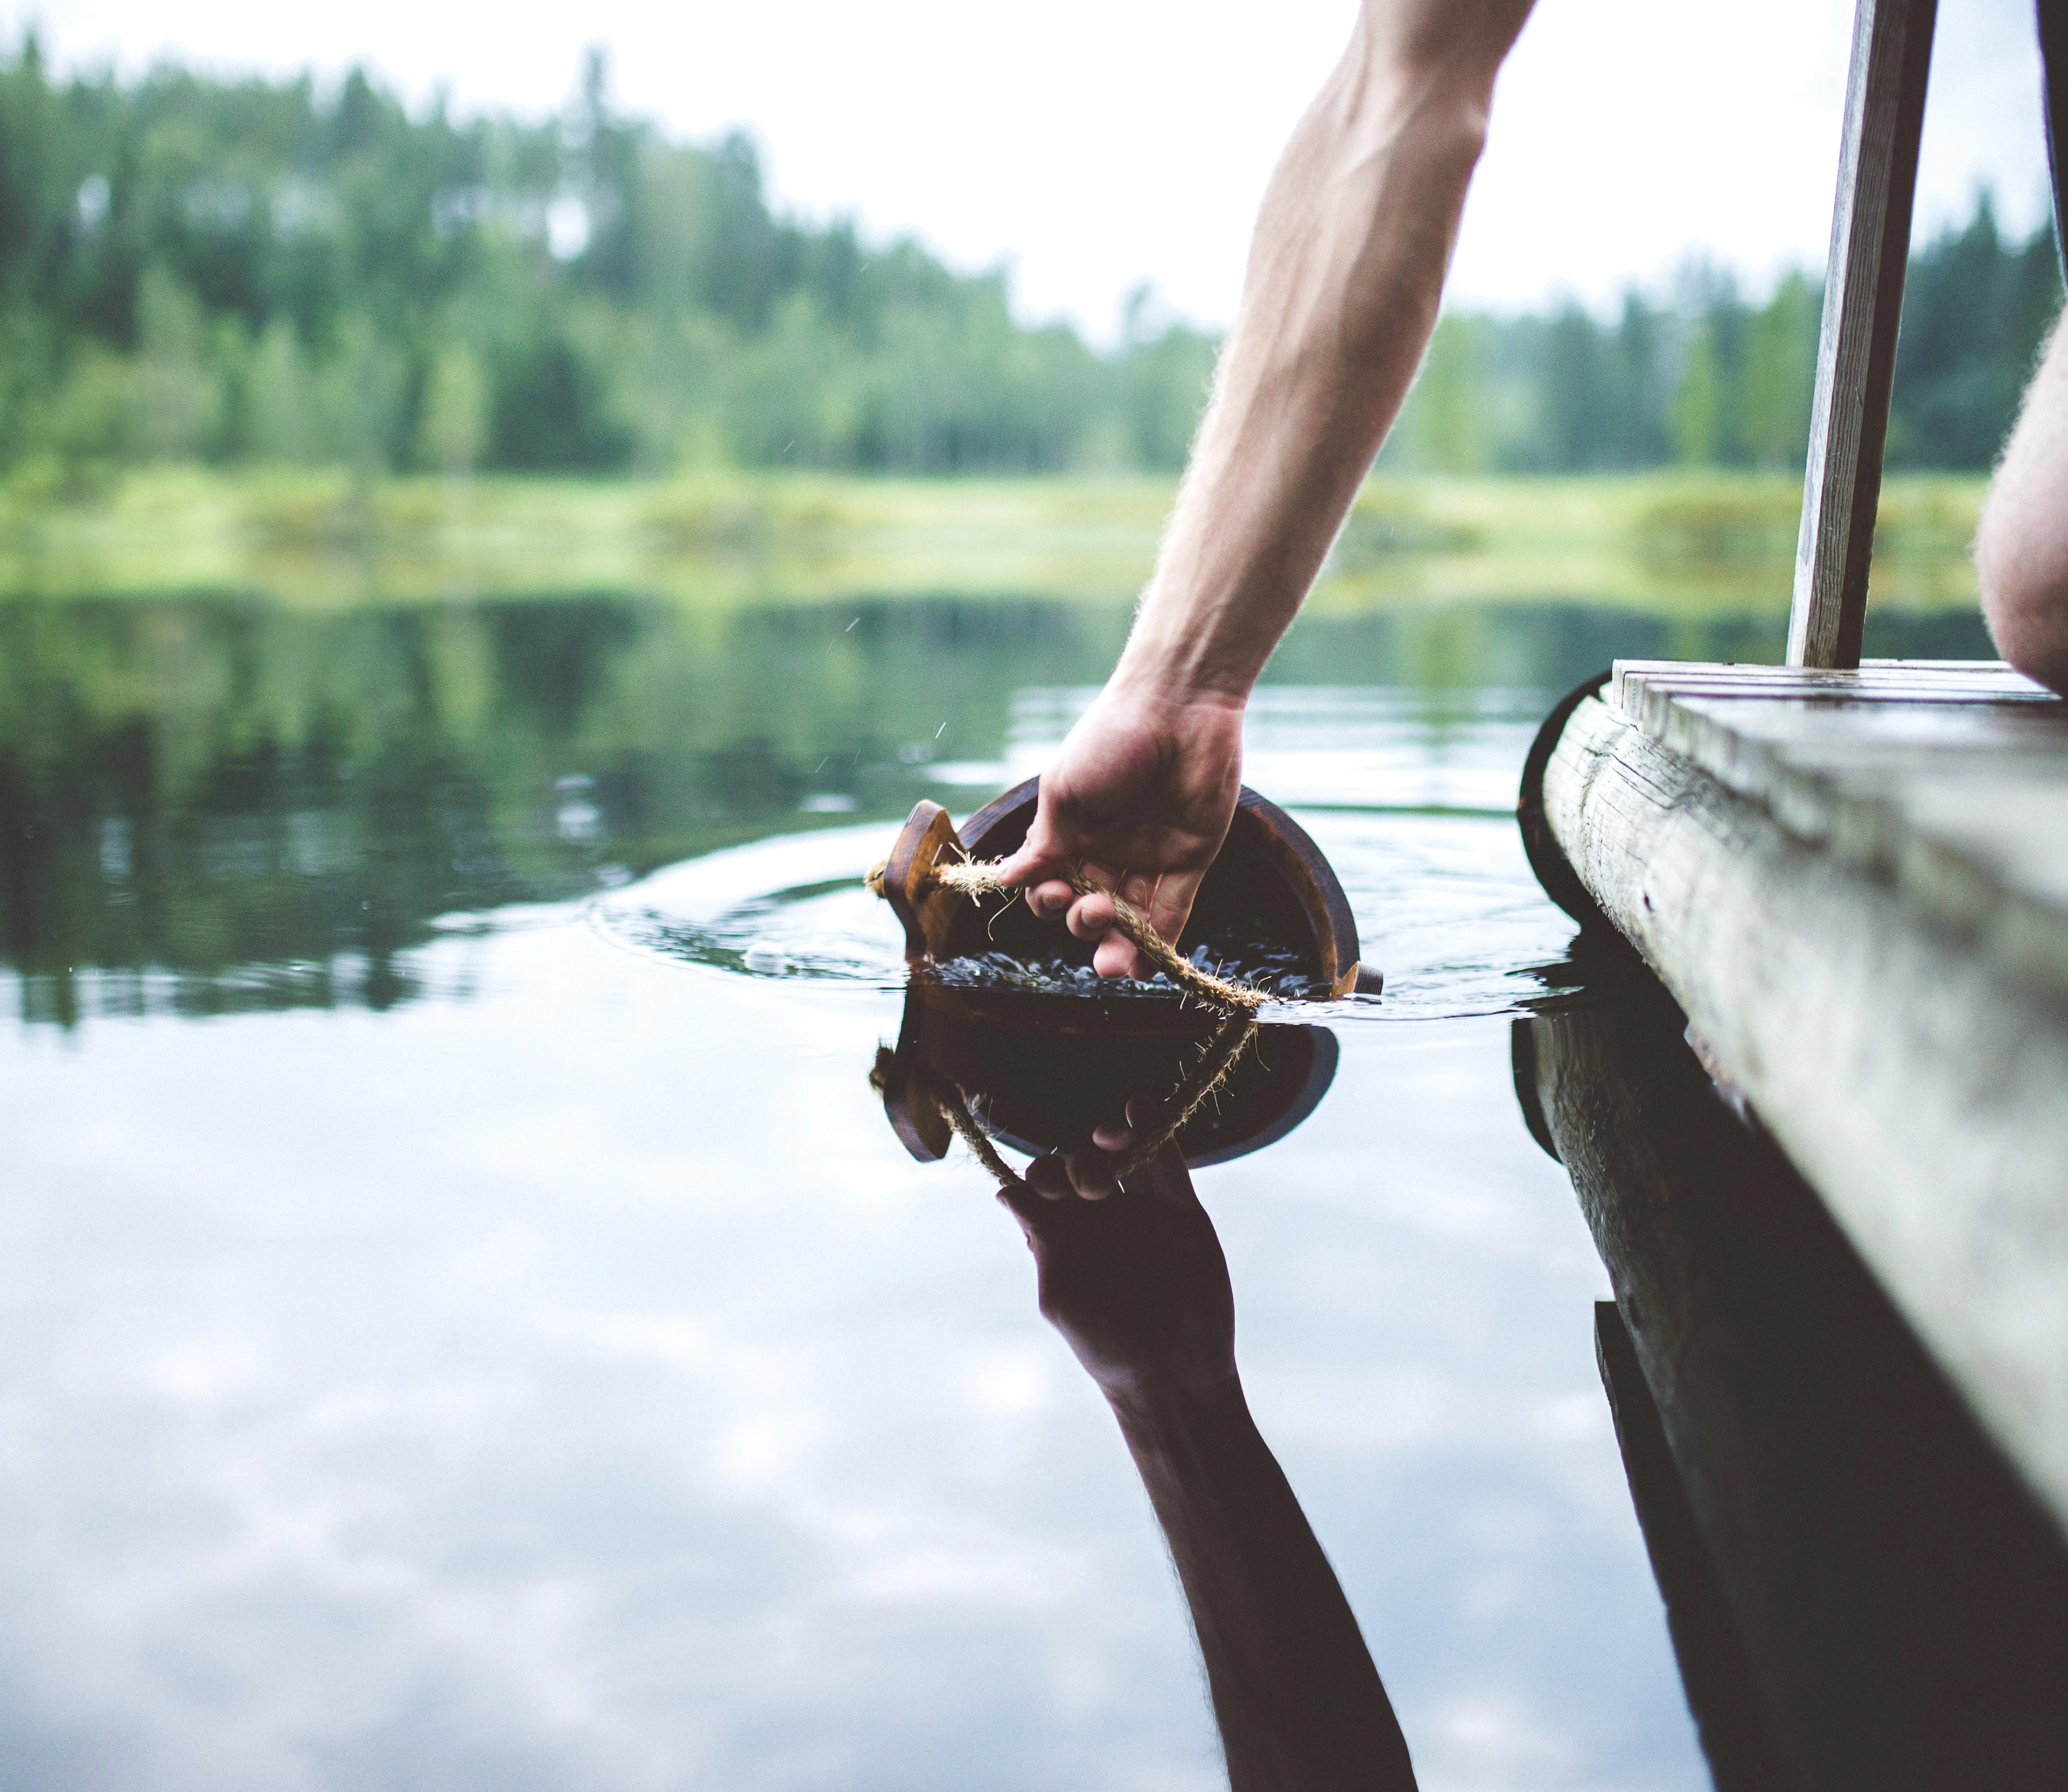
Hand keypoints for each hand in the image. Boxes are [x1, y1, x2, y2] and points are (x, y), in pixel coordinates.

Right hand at [998, 682, 1243, 978]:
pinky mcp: (1191, 859)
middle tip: (1091, 909)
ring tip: (1113, 964)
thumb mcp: (1065, 790)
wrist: (1179, 706)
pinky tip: (1143, 966)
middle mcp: (1108, 849)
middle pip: (1089, 908)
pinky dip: (1158, 943)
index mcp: (1072, 832)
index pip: (1051, 883)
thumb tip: (1005, 880)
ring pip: (1130, 921)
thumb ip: (1044, 842)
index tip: (1053, 892)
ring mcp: (1150, 857)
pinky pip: (1173, 912)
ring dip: (1117, 947)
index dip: (1048, 900)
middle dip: (1082, 923)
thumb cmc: (1111, 738)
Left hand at [998, 1139, 1235, 1399]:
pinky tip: (1139, 1109)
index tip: (1046, 1192)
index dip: (1040, 1176)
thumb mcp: (1062, 1297)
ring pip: (1122, 1152)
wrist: (1172, 1374)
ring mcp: (1141, 1210)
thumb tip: (1006, 1194)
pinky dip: (1155, 1128)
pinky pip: (1167, 1160)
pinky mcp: (1182, 1209)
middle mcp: (1100, 1216)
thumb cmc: (1107, 1346)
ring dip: (1110, 1134)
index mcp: (1065, 1235)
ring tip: (1111, 1138)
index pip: (1043, 1185)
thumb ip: (1041, 1242)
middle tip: (1088, 1190)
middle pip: (1080, 1162)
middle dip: (1076, 1163)